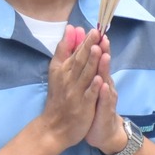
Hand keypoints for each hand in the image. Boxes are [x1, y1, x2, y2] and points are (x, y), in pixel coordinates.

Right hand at [39, 26, 100, 149]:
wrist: (54, 126)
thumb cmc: (59, 97)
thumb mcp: (57, 70)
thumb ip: (65, 50)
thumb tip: (71, 28)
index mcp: (63, 70)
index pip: (75, 53)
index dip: (83, 42)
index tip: (91, 29)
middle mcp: (69, 80)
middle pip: (80, 61)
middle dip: (88, 47)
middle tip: (97, 33)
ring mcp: (76, 93)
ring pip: (85, 76)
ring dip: (92, 63)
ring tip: (98, 49)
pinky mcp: (83, 106)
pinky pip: (89, 95)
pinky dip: (93, 87)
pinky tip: (100, 79)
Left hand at [84, 39, 129, 152]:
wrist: (103, 131)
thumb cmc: (95, 104)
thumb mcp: (91, 85)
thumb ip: (89, 68)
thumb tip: (86, 50)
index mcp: (98, 77)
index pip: (98, 59)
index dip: (96, 45)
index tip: (93, 30)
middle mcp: (105, 85)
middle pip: (104, 66)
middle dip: (103, 51)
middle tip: (102, 37)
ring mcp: (107, 98)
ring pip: (106, 81)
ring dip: (105, 68)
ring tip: (104, 55)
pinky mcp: (106, 111)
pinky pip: (105, 102)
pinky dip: (105, 93)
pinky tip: (104, 86)